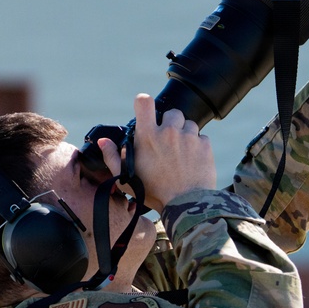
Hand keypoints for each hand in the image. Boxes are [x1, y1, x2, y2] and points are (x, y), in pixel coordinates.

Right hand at [103, 94, 215, 211]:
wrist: (185, 205)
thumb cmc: (153, 193)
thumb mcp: (125, 178)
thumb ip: (112, 157)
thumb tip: (103, 142)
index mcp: (147, 136)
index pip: (144, 102)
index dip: (143, 103)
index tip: (145, 110)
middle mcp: (169, 131)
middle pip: (171, 113)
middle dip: (169, 124)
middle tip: (167, 142)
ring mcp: (189, 137)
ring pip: (188, 124)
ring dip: (185, 134)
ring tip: (180, 153)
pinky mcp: (205, 145)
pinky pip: (201, 137)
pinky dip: (198, 146)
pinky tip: (192, 161)